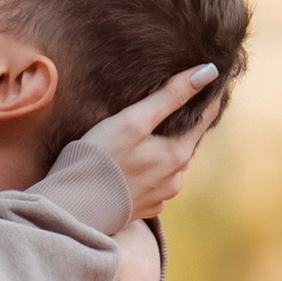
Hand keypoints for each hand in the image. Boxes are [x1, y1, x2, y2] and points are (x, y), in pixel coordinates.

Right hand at [90, 63, 225, 222]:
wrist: (73, 208)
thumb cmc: (100, 159)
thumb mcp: (134, 120)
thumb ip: (171, 96)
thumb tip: (208, 72)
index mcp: (177, 154)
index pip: (205, 118)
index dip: (206, 96)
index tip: (208, 78)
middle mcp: (176, 179)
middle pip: (187, 141)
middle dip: (184, 122)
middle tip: (175, 100)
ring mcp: (161, 196)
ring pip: (171, 163)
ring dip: (165, 147)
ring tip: (150, 131)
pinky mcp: (145, 207)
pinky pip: (156, 182)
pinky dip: (151, 168)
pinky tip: (134, 161)